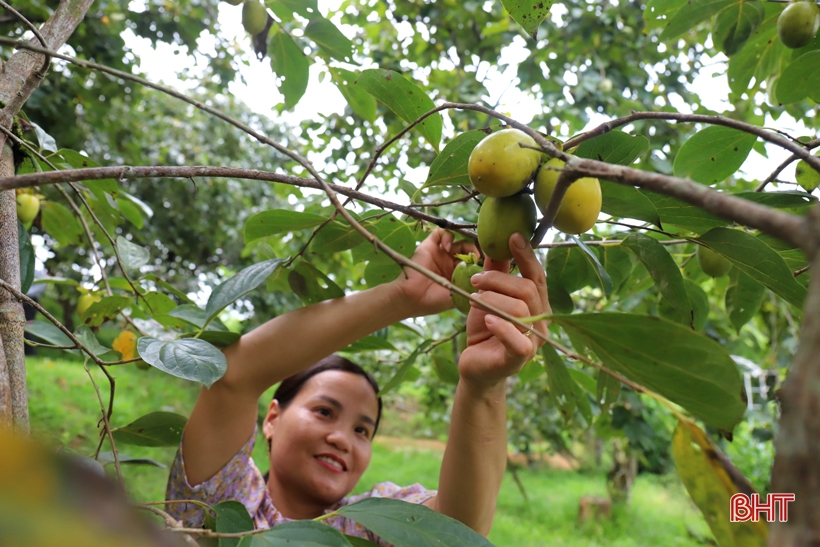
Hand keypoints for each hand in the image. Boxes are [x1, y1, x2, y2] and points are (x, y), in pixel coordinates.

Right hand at [391, 228, 478, 316]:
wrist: (411, 298)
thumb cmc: (433, 301)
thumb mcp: (458, 296)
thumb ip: (472, 287)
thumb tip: (489, 279)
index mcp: (458, 275)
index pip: (474, 263)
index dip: (481, 261)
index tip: (486, 264)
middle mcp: (450, 263)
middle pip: (468, 250)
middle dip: (474, 251)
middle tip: (476, 257)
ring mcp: (440, 254)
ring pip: (457, 240)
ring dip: (463, 244)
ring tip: (462, 253)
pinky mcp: (429, 246)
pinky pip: (440, 233)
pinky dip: (447, 235)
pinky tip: (448, 246)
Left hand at [458, 232, 550, 390]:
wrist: (474, 368)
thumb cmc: (484, 332)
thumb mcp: (487, 298)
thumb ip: (495, 274)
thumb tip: (496, 245)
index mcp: (537, 305)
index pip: (537, 276)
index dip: (527, 255)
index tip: (513, 237)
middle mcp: (541, 323)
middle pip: (527, 289)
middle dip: (498, 279)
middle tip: (475, 280)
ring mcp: (533, 342)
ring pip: (519, 309)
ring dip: (491, 299)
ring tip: (473, 299)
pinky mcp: (519, 358)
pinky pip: (517, 340)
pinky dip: (500, 326)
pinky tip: (486, 320)